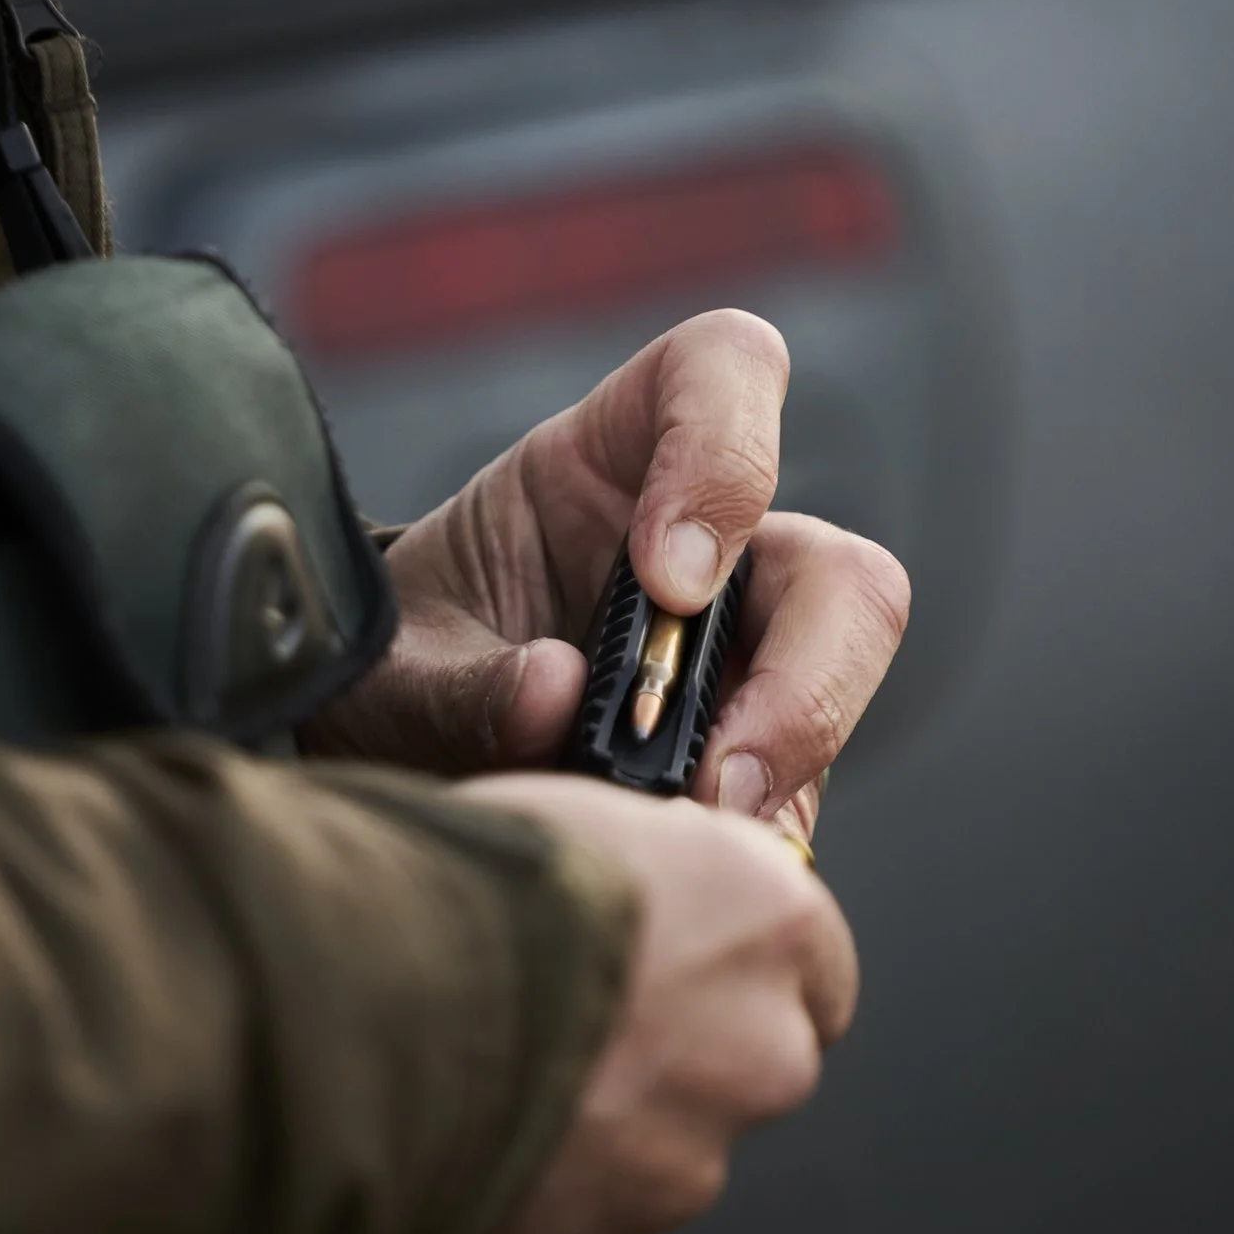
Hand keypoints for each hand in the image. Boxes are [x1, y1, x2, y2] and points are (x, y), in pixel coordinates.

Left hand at [307, 310, 911, 846]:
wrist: (385, 756)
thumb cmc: (394, 671)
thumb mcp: (389, 672)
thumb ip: (457, 683)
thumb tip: (555, 695)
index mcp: (614, 457)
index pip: (723, 373)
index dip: (725, 456)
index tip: (665, 578)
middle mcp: (711, 548)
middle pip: (839, 568)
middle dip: (804, 674)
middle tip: (714, 771)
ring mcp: (745, 654)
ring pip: (847, 682)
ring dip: (790, 762)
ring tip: (697, 833)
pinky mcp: (751, 749)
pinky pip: (800, 788)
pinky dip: (755, 832)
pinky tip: (687, 861)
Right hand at [426, 772, 858, 1233]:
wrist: (339, 1007)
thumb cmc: (441, 877)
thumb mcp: (570, 811)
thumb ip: (643, 874)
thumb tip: (634, 900)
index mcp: (766, 921)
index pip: (812, 961)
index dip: (732, 963)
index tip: (683, 964)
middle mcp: (755, 1056)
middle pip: (736, 1073)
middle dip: (660, 1062)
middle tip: (546, 1026)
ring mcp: (675, 1174)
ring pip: (646, 1165)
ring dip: (579, 1139)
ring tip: (461, 1088)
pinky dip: (507, 1210)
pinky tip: (427, 1151)